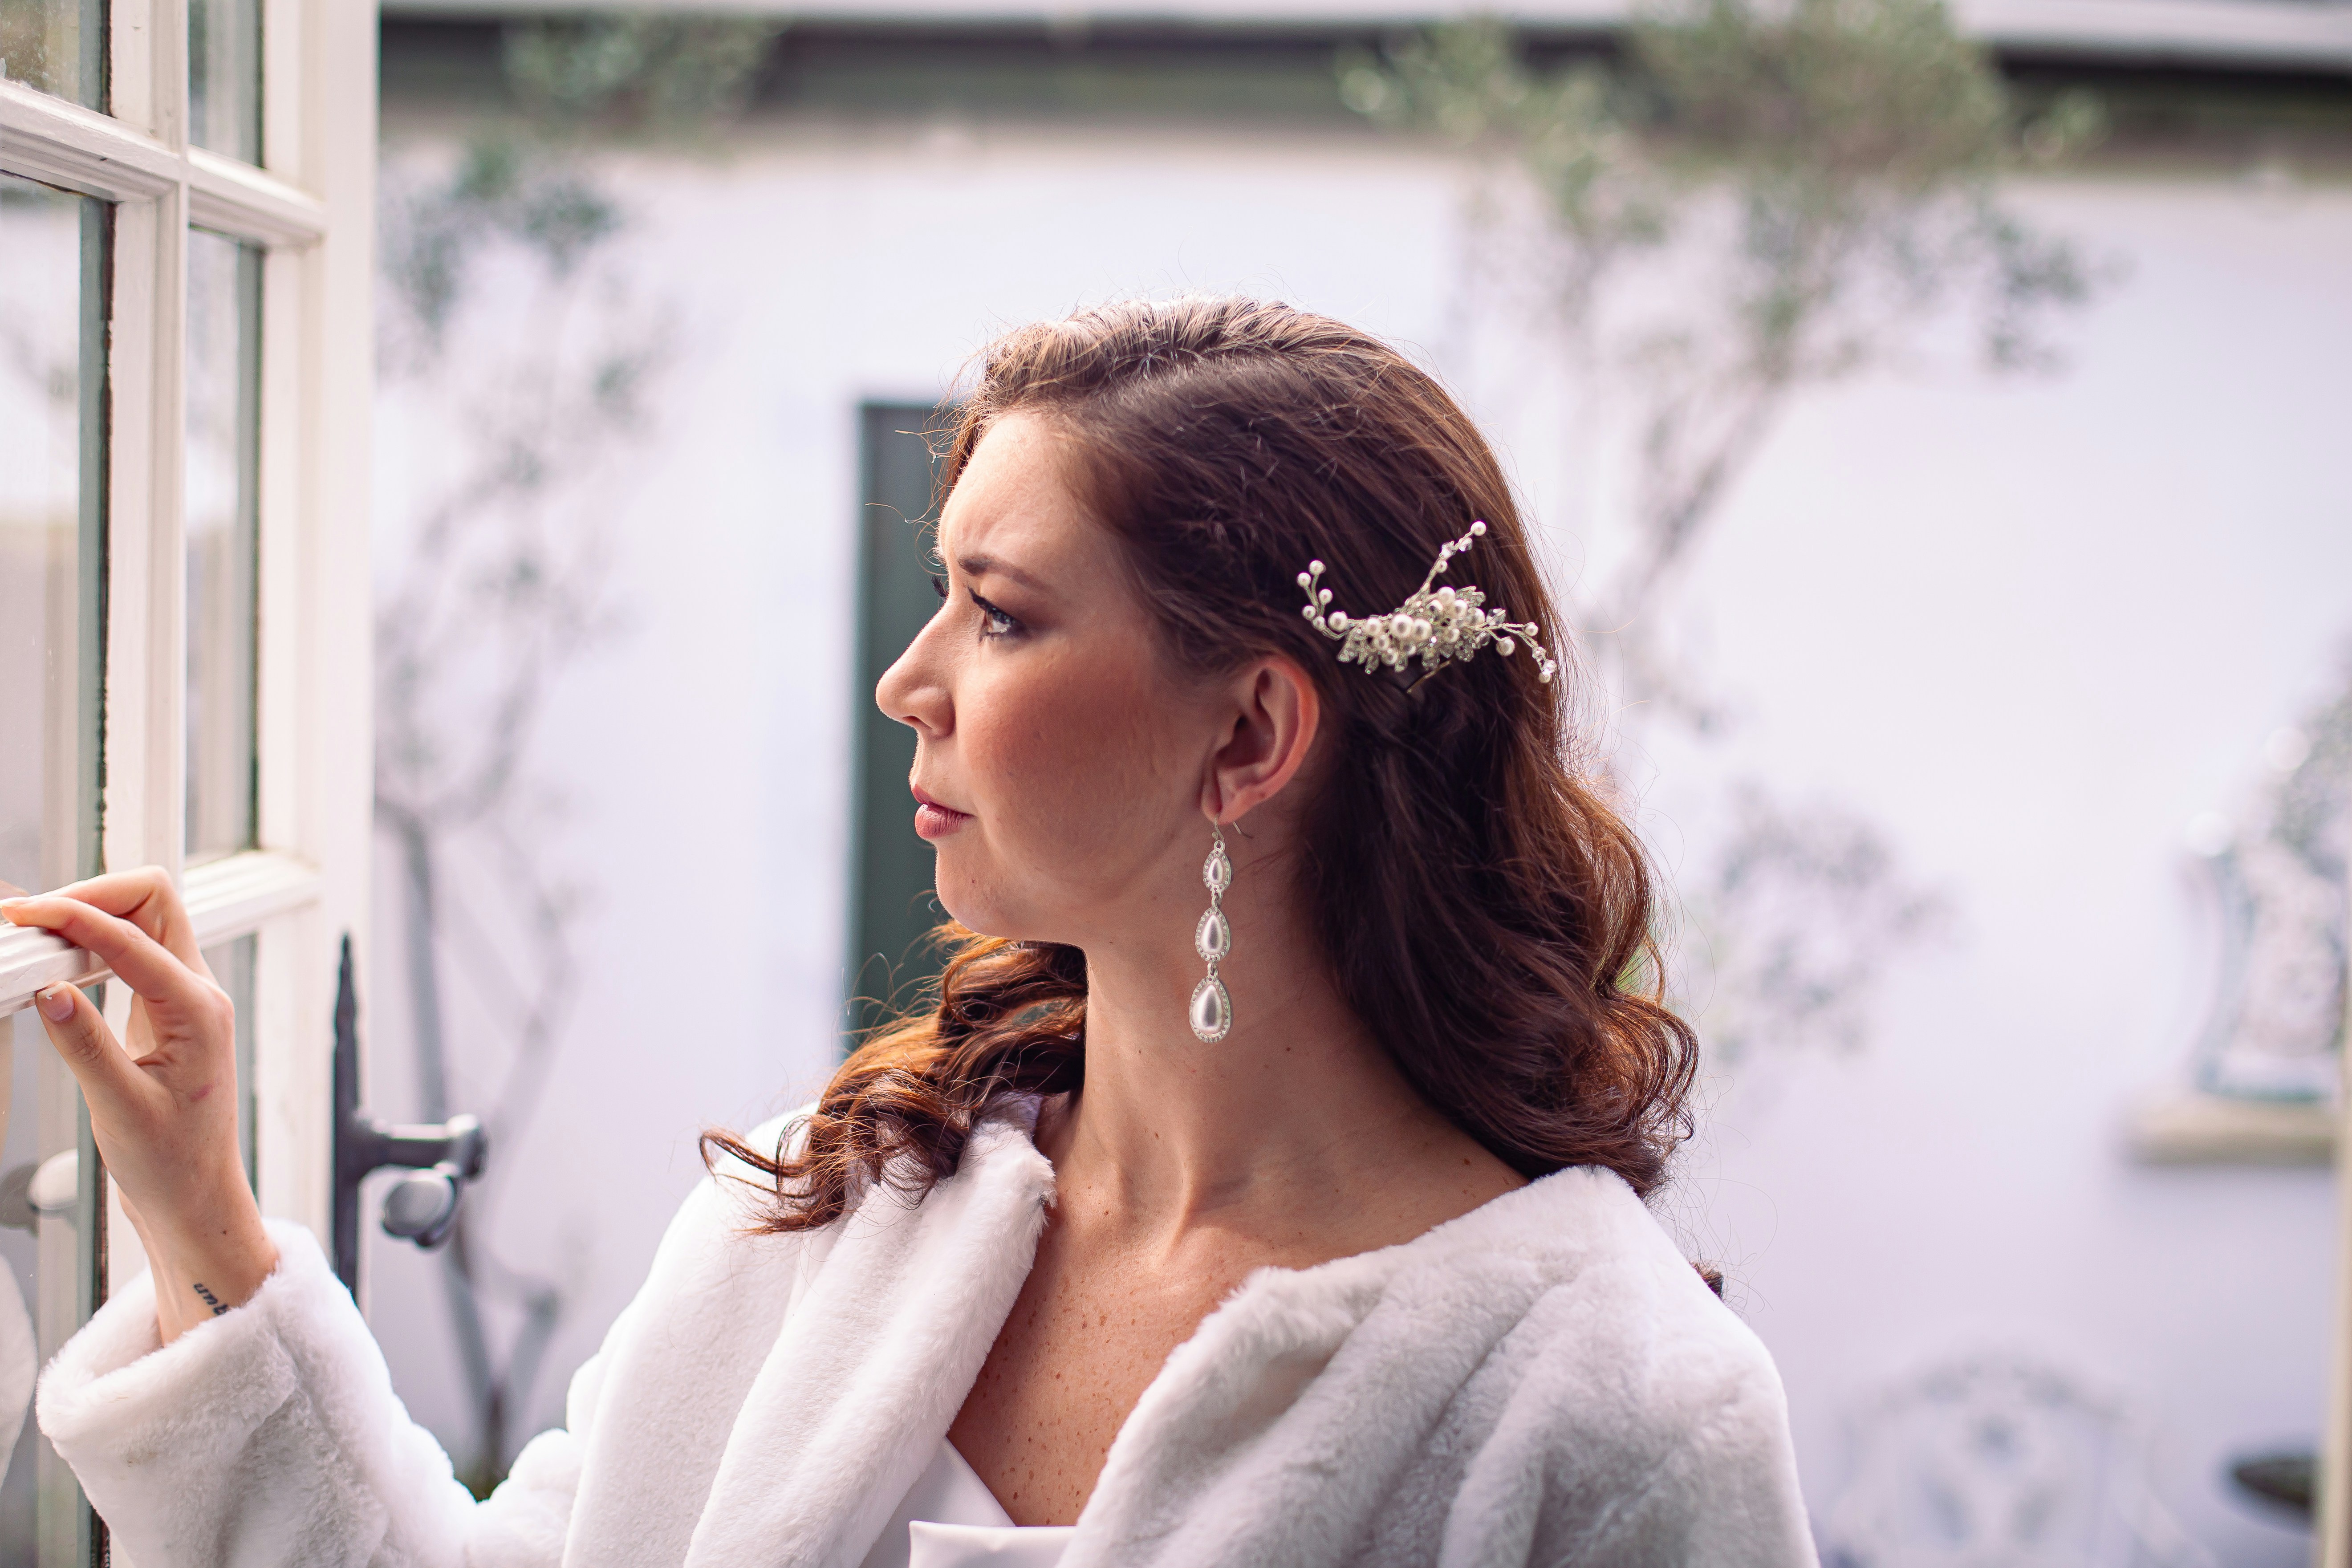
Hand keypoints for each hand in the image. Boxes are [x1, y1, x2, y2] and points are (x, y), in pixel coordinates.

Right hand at [0, 869, 276, 1342]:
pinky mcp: (164, 1012)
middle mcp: (199, 994)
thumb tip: (51, 989)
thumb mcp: (119, 1108)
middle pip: (154, 902)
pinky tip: (54, 964)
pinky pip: (132, 955)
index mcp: (199, 1010)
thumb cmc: (171, 1163)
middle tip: (29, 917)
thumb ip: (85, 1045)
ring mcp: (184, 999)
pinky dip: (92, 945)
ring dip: (91, 916)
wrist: (196, 1197)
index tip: (25, 915)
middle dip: (92, 895)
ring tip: (34, 935)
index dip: (75, 915)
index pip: (134, 937)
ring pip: (144, 922)